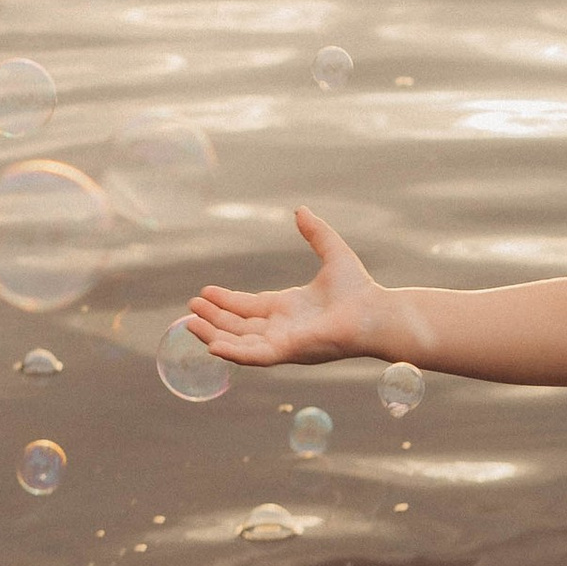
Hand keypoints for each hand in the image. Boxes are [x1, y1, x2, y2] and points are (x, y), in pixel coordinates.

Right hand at [185, 208, 388, 367]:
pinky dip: (232, 352)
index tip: (203, 293)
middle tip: (190, 309)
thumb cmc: (360, 289)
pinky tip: (211, 345)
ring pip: (240, 341)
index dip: (226, 301)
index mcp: (288, 307)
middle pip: (238, 325)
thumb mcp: (333, 253)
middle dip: (214, 318)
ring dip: (215, 334)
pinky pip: (254, 355)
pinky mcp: (288, 351)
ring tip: (190, 324)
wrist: (376, 312)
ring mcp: (283, 341)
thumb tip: (300, 209)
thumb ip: (316, 233)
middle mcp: (282, 327)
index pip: (249, 307)